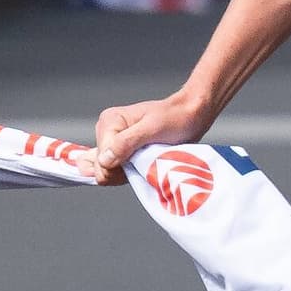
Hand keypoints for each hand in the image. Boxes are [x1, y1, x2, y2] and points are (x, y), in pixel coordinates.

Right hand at [80, 90, 212, 183]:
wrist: (191, 116)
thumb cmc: (175, 118)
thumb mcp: (151, 129)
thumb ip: (125, 143)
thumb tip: (104, 160)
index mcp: (109, 122)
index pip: (100, 160)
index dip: (118, 168)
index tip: (139, 160)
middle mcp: (107, 133)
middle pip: (102, 169)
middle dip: (122, 171)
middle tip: (145, 159)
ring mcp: (114, 144)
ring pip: (109, 173)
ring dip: (127, 173)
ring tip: (146, 159)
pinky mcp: (123, 154)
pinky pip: (117, 173)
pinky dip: (129, 174)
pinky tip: (142, 166)